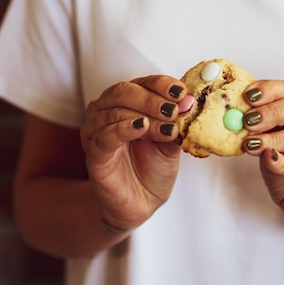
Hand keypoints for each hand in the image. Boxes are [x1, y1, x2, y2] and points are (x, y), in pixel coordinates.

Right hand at [80, 76, 186, 232]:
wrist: (141, 202)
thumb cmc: (153, 168)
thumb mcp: (171, 141)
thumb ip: (177, 122)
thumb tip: (190, 102)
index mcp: (128, 102)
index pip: (143, 83)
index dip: (163, 85)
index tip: (182, 93)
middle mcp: (107, 110)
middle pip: (124, 91)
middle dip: (153, 99)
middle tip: (174, 109)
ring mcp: (96, 131)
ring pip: (116, 111)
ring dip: (147, 116)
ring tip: (168, 128)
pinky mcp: (93, 153)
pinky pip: (106, 136)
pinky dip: (124, 129)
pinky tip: (142, 128)